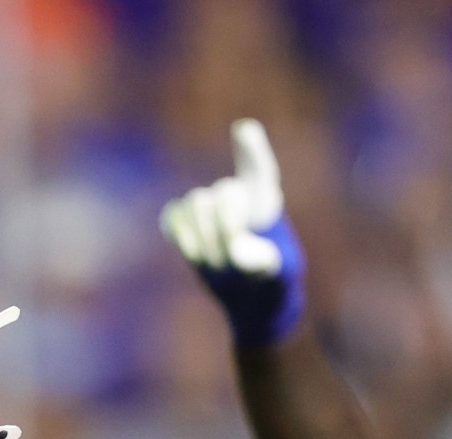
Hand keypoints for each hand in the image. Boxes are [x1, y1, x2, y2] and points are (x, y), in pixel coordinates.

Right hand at [158, 118, 307, 349]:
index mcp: (266, 200)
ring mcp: (209, 206)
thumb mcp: (279, 276)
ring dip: (204, 240)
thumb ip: (263, 262)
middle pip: (222, 194)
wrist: (249, 295)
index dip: (251, 150)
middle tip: (232, 258)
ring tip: (219, 264)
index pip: (259, 170)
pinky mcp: (186, 221)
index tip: (244, 131)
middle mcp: (237, 195)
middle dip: (225, 227)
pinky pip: (173, 217)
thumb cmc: (271, 281)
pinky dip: (181, 235)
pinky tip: (195, 251)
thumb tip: (235, 253)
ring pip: (195, 204)